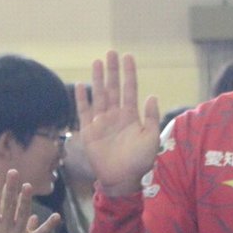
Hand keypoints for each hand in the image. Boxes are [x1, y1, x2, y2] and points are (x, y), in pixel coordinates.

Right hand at [76, 51, 160, 196]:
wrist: (122, 180)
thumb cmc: (140, 162)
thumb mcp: (152, 138)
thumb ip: (151, 117)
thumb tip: (152, 95)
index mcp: (131, 116)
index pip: (130, 89)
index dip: (129, 73)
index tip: (128, 56)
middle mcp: (115, 116)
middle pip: (112, 88)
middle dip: (112, 70)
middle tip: (111, 52)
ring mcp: (101, 122)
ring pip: (99, 95)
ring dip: (97, 79)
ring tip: (97, 61)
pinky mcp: (88, 132)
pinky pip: (84, 112)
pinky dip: (81, 99)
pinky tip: (80, 85)